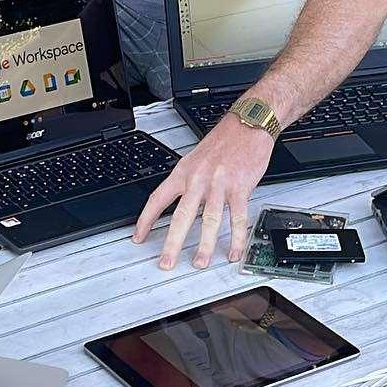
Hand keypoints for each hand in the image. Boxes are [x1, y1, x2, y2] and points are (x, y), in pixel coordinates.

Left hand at [133, 117, 274, 269]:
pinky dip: (237, 238)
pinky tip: (234, 252)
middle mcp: (198, 179)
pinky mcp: (240, 188)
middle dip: (172, 243)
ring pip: (209, 220)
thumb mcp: (196, 157)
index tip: (138, 237)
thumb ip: (188, 181)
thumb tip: (181, 202)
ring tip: (200, 263)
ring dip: (204, 246)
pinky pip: (237, 218)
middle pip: (181, 216)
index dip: (145, 220)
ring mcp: (219, 184)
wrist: (248, 124)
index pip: (158, 199)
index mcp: (183, 172)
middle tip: (166, 263)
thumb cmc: (224, 140)